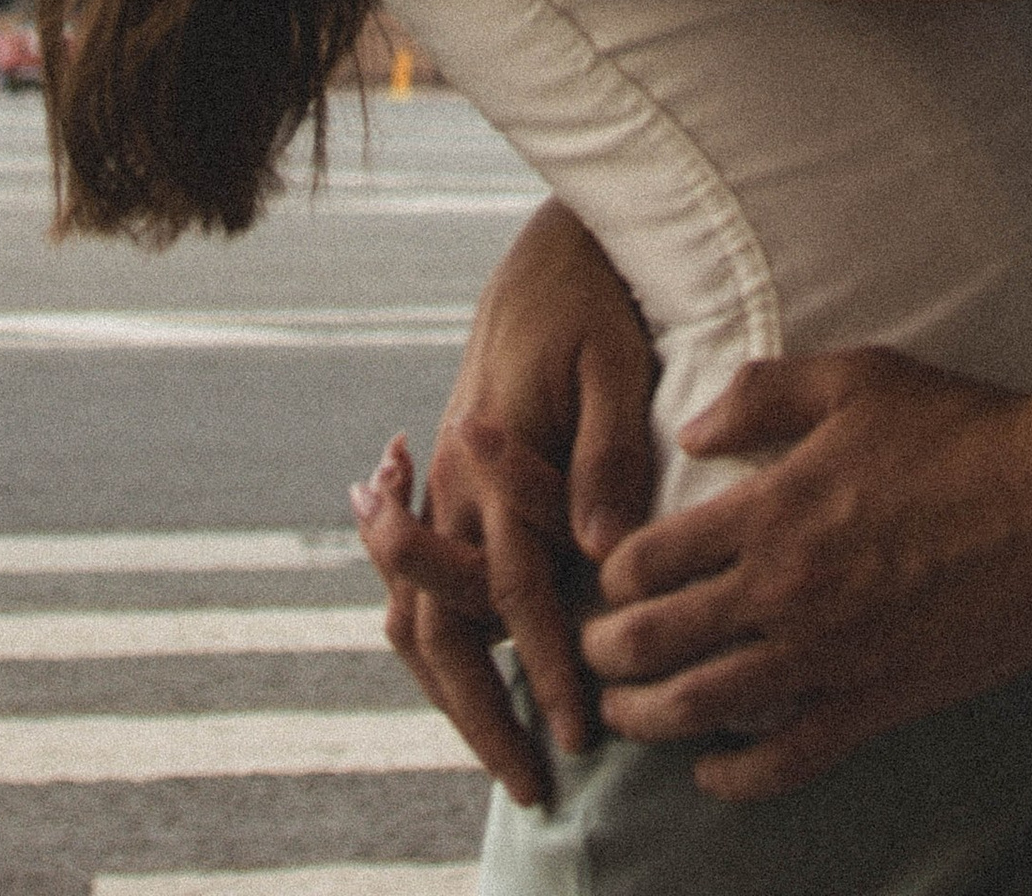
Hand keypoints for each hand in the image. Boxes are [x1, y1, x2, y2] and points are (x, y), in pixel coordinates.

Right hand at [353, 201, 655, 805]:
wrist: (543, 246)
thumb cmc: (595, 299)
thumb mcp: (615, 362)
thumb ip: (607, 455)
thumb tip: (599, 553)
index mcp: (491, 453)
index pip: (517, 589)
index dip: (547, 666)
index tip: (580, 734)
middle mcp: (451, 478)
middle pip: (443, 624)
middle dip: (483, 712)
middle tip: (535, 784)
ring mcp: (439, 481)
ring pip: (416, 611)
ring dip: (452, 688)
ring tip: (500, 751)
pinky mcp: (444, 480)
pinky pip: (417, 578)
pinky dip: (429, 630)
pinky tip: (459, 666)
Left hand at [578, 347, 1031, 800]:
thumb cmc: (960, 429)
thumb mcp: (855, 377)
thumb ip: (762, 396)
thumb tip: (692, 429)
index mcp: (772, 511)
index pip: (649, 560)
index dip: (611, 575)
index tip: (605, 579)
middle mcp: (785, 592)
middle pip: (657, 641)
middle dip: (606, 652)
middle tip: (590, 653)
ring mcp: (829, 657)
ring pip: (705, 708)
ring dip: (649, 717)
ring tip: (625, 715)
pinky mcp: (877, 702)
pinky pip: (788, 759)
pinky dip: (738, 777)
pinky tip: (713, 771)